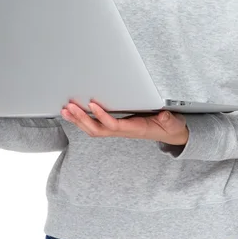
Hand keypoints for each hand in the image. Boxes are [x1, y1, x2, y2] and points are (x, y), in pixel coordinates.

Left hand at [60, 100, 188, 145]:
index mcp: (134, 129)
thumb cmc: (169, 126)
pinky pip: (96, 125)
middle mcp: (123, 131)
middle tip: (69, 107)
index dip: (102, 116)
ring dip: (78, 120)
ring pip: (94, 129)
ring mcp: (117, 129)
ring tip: (65, 110)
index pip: (114, 125)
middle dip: (82, 119)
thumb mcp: (172, 122)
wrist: (170, 134)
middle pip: (98, 129)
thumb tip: (164, 116)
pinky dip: (83, 120)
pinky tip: (73, 113)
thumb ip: (168, 120)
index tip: (92, 104)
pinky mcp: (115, 126)